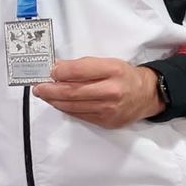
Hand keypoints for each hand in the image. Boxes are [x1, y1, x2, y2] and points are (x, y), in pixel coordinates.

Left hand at [32, 57, 164, 128]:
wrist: (146, 95)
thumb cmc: (124, 76)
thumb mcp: (108, 63)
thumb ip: (83, 65)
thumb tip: (57, 68)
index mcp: (113, 71)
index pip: (79, 71)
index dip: (60, 71)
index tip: (48, 71)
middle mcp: (112, 91)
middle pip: (73, 92)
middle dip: (50, 89)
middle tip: (38, 87)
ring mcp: (109, 110)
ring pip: (73, 106)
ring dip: (54, 100)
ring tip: (44, 94)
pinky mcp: (106, 122)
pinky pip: (80, 115)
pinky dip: (66, 108)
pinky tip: (58, 103)